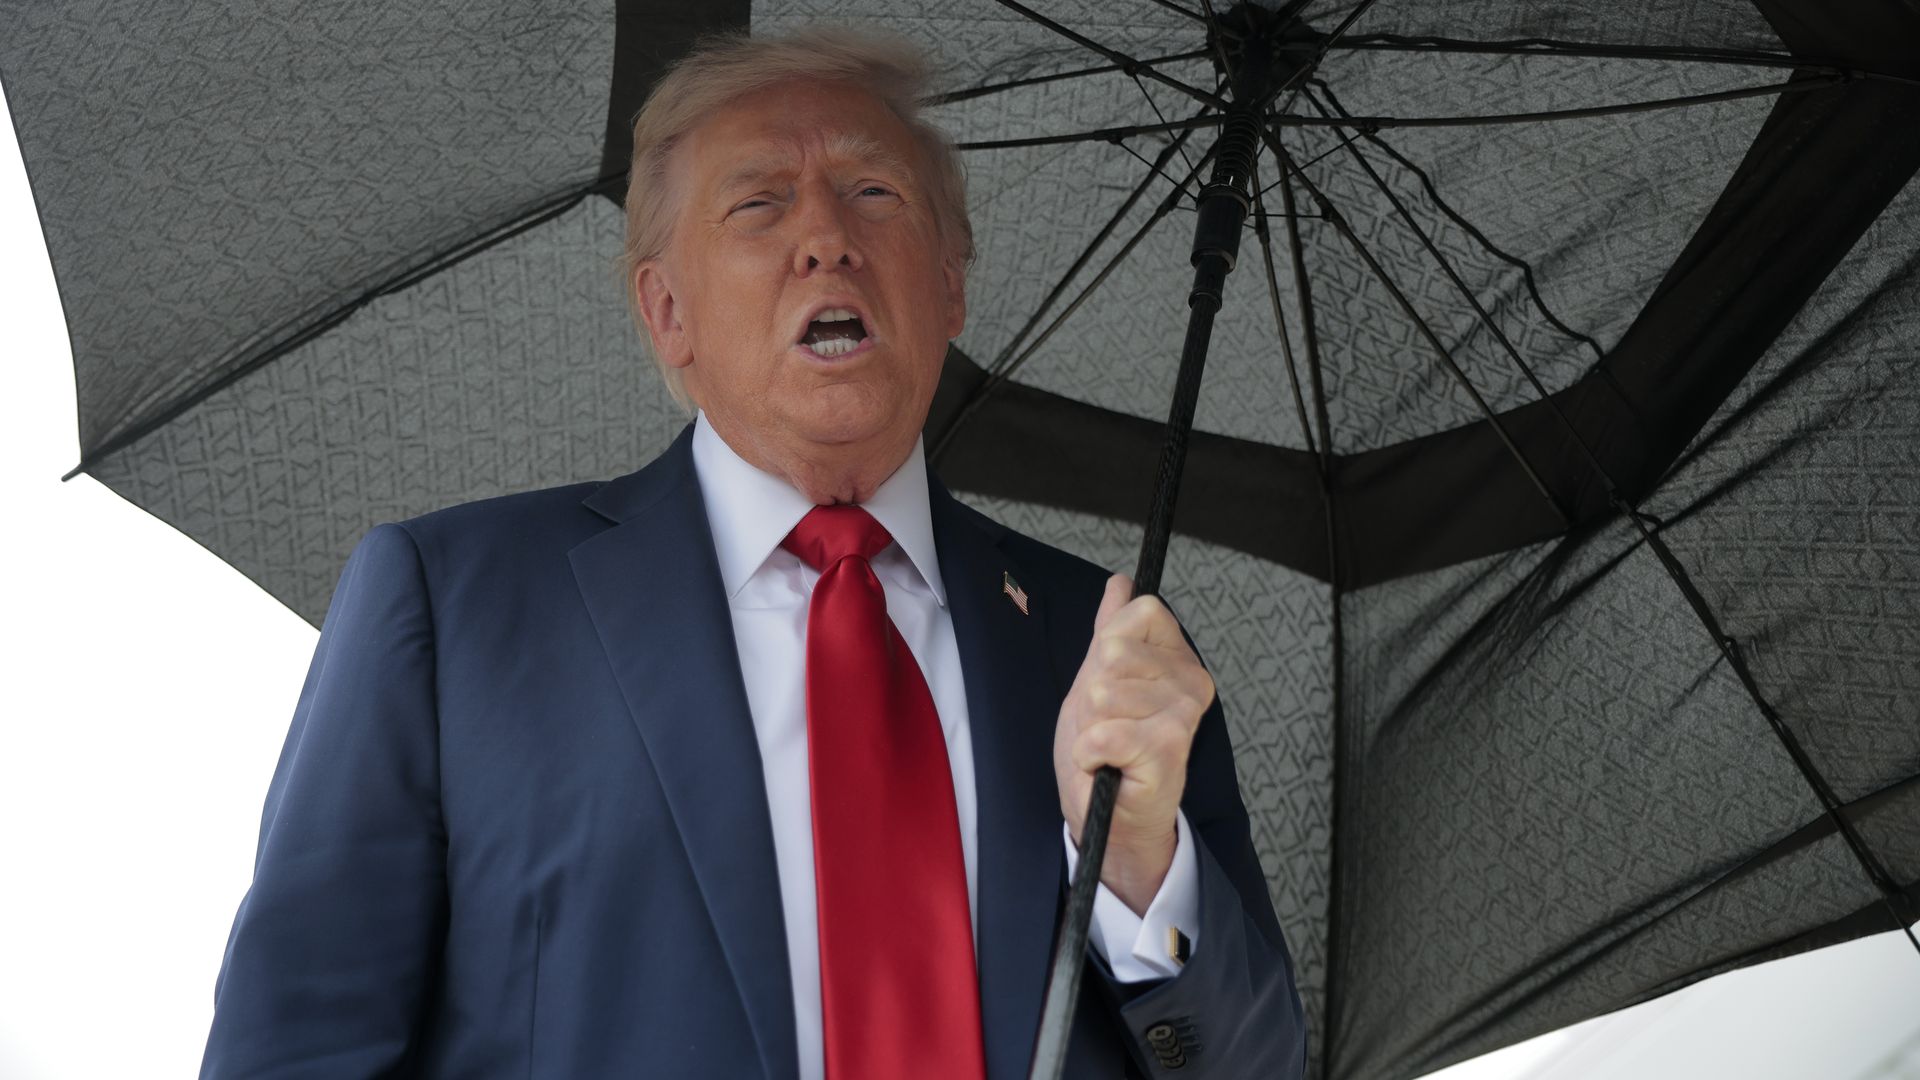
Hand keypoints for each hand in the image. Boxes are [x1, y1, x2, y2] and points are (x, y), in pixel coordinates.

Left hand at [1054, 573, 1215, 914]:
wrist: (1112, 818)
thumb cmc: (1108, 752)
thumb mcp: (1098, 680)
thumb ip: (1112, 629)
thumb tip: (1122, 581)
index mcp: (1178, 660)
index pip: (1139, 612)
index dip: (1108, 648)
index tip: (1113, 684)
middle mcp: (1191, 682)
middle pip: (1113, 652)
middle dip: (1091, 695)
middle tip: (1106, 726)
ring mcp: (1182, 715)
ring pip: (1102, 692)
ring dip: (1089, 727)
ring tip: (1108, 748)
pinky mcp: (1167, 748)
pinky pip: (1101, 733)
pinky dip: (1088, 754)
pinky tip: (1107, 767)